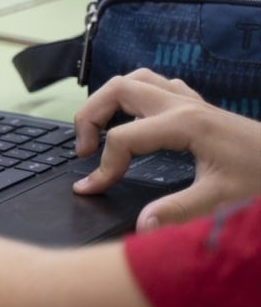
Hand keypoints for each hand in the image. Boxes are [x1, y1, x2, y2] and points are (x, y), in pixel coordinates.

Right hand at [71, 68, 260, 231]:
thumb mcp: (222, 200)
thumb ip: (178, 211)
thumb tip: (140, 227)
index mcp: (184, 124)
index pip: (123, 138)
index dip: (102, 167)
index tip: (91, 190)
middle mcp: (182, 104)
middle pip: (117, 89)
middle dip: (90, 116)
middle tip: (83, 150)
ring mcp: (190, 100)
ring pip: (134, 79)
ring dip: (109, 100)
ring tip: (100, 131)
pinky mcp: (198, 105)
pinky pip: (156, 85)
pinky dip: (135, 97)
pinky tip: (136, 120)